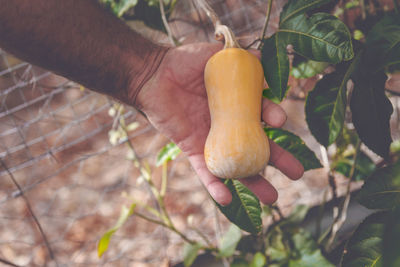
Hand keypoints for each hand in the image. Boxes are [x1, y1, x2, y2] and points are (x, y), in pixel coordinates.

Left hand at [136, 43, 303, 205]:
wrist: (154, 76)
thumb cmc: (184, 63)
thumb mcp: (215, 56)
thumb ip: (239, 57)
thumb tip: (262, 55)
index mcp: (238, 105)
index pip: (263, 115)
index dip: (273, 118)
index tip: (278, 121)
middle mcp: (230, 125)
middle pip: (258, 147)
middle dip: (279, 160)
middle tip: (297, 173)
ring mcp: (213, 140)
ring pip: (237, 166)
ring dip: (254, 183)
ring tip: (272, 198)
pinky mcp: (194, 149)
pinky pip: (205, 172)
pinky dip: (215, 186)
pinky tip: (226, 200)